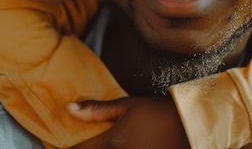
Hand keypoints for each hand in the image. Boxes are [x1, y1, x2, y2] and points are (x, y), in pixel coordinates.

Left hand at [67, 96, 190, 148]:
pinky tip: (121, 146)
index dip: (69, 147)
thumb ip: (96, 110)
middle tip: (90, 143)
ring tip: (108, 143)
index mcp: (113, 141)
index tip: (63, 143)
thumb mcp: (127, 106)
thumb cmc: (157, 112)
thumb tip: (68, 108)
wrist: (188, 125)